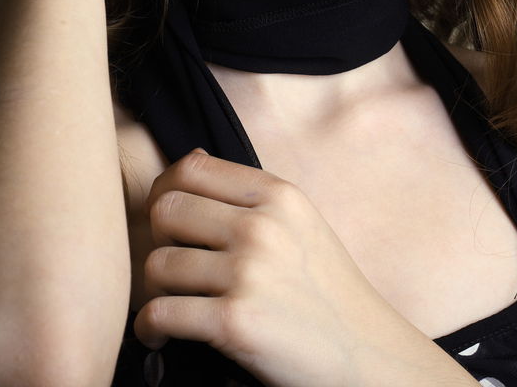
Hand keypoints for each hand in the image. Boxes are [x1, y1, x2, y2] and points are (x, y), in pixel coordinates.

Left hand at [134, 149, 398, 386]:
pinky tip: (160, 332)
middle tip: (167, 263)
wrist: (367, 355)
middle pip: (166, 209)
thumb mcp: (301, 222)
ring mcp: (247, 273)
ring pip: (157, 263)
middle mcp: (261, 226)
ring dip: (152, 289)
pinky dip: (149, 326)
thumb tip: (190, 160)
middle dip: (156, 238)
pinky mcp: (234, 322)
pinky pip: (160, 312)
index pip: (192, 167)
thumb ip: (252, 195)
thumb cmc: (328, 290)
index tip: (166, 218)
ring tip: (167, 302)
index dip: (165, 189)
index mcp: (276, 195)